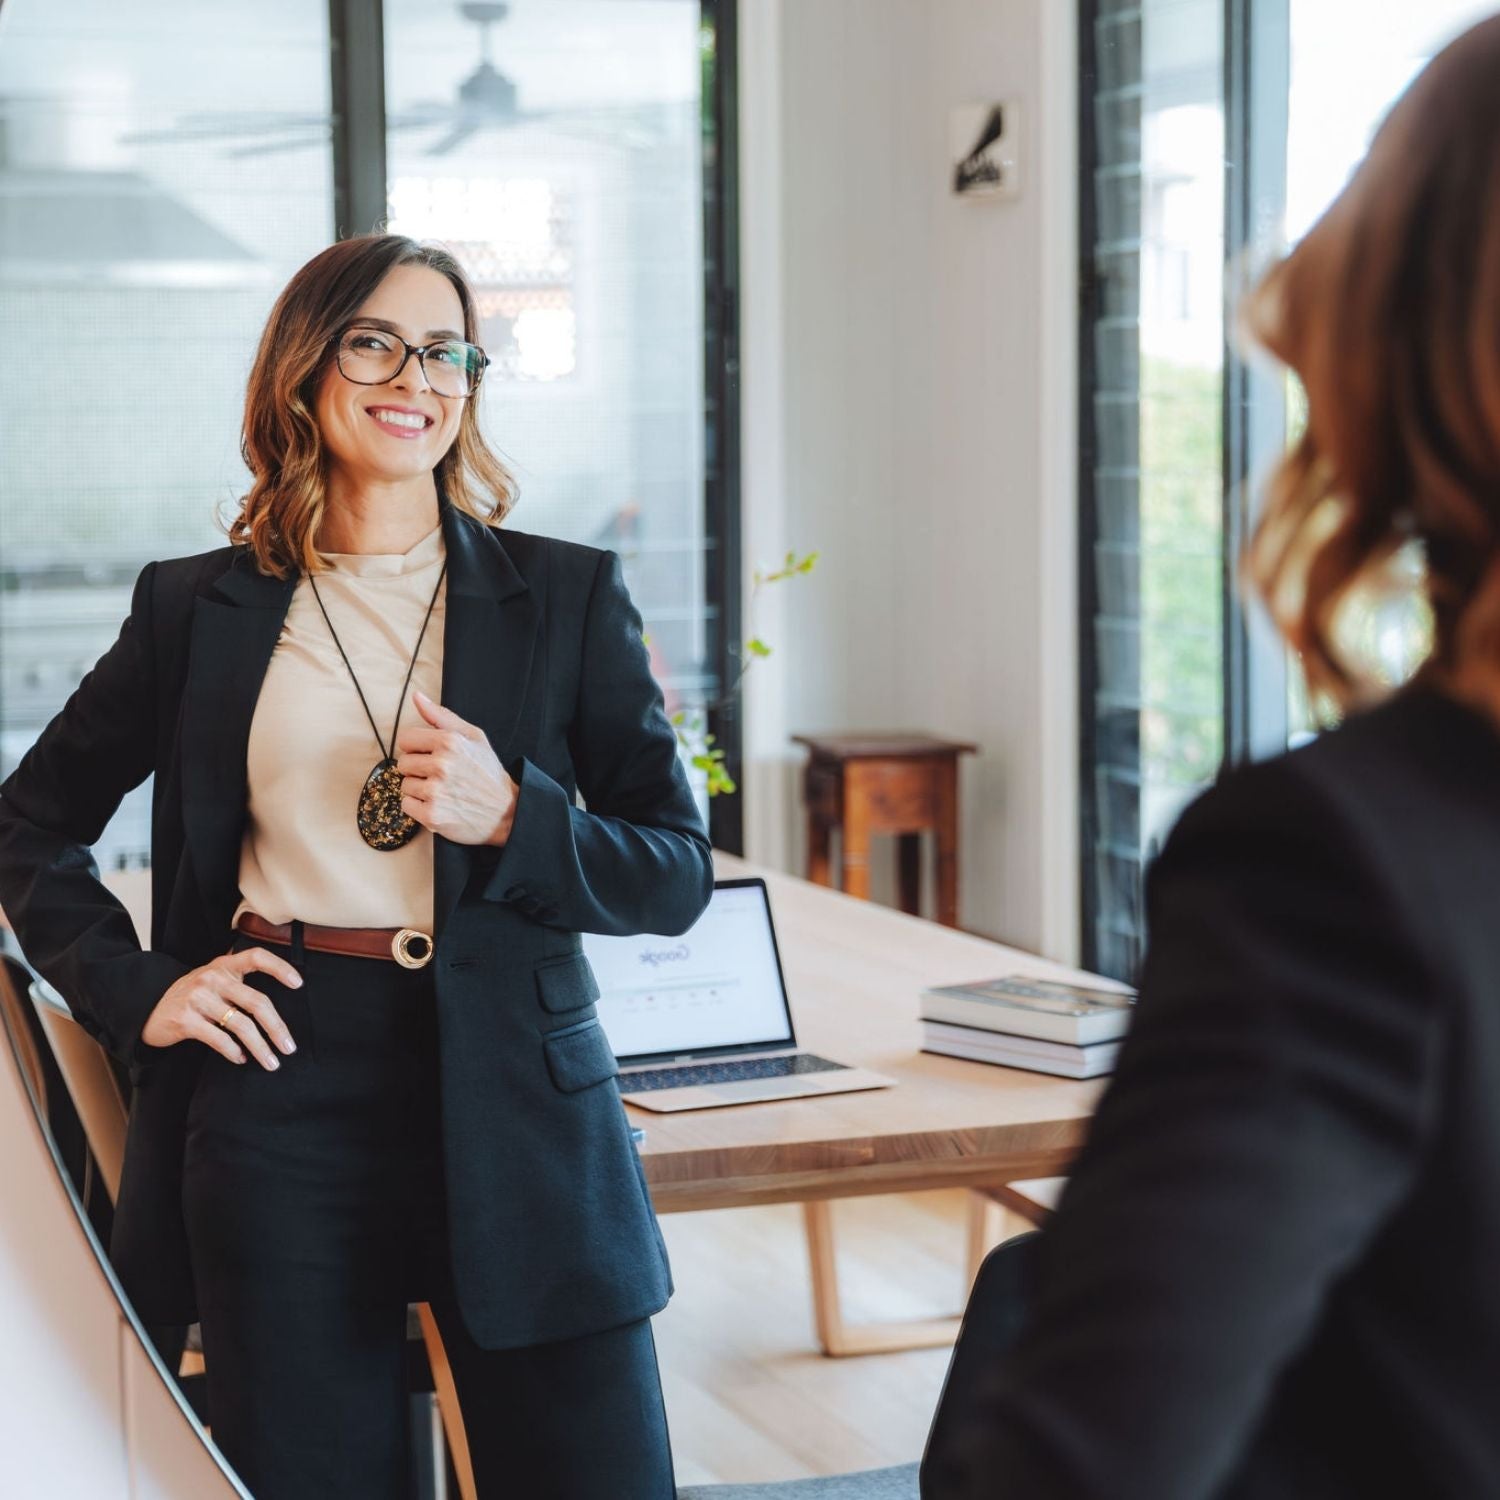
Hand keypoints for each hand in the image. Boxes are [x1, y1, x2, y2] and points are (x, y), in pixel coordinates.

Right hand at [140, 947, 301, 1068]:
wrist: (148, 1008)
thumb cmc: (193, 997)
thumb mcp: (214, 981)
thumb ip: (240, 984)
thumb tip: (276, 1011)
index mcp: (224, 966)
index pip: (257, 957)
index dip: (279, 967)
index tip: (298, 983)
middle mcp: (213, 978)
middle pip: (257, 1002)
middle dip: (277, 1028)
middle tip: (289, 1047)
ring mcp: (198, 998)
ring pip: (241, 1025)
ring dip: (260, 1047)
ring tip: (271, 1062)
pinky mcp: (185, 1020)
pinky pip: (218, 1039)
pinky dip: (234, 1051)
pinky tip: (242, 1058)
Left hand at [394, 688, 518, 846]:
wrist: (507, 811)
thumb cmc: (488, 772)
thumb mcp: (474, 737)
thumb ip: (442, 716)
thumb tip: (416, 697)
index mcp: (449, 742)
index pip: (405, 739)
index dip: (416, 748)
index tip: (430, 755)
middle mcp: (441, 765)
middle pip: (403, 763)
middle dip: (418, 769)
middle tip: (440, 776)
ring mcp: (436, 791)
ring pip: (405, 785)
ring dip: (419, 789)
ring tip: (442, 791)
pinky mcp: (432, 815)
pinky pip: (406, 805)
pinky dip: (419, 807)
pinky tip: (438, 804)